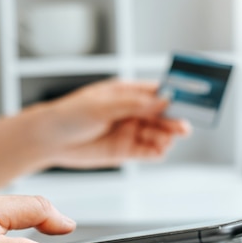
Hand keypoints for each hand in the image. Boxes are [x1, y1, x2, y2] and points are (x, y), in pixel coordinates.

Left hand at [25, 79, 190, 168]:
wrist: (49, 140)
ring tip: (166, 140)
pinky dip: (156, 151)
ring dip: (166, 137)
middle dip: (175, 119)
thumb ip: (135, 104)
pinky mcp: (125, 150)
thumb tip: (164, 99)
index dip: (176, 94)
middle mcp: (133, 111)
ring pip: (158, 134)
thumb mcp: (103, 105)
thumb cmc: (70, 114)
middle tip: (184, 126)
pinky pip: (148, 152)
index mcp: (128, 92)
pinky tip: (159, 151)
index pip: (159, 90)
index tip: (192, 98)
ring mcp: (130, 131)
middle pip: (163, 115)